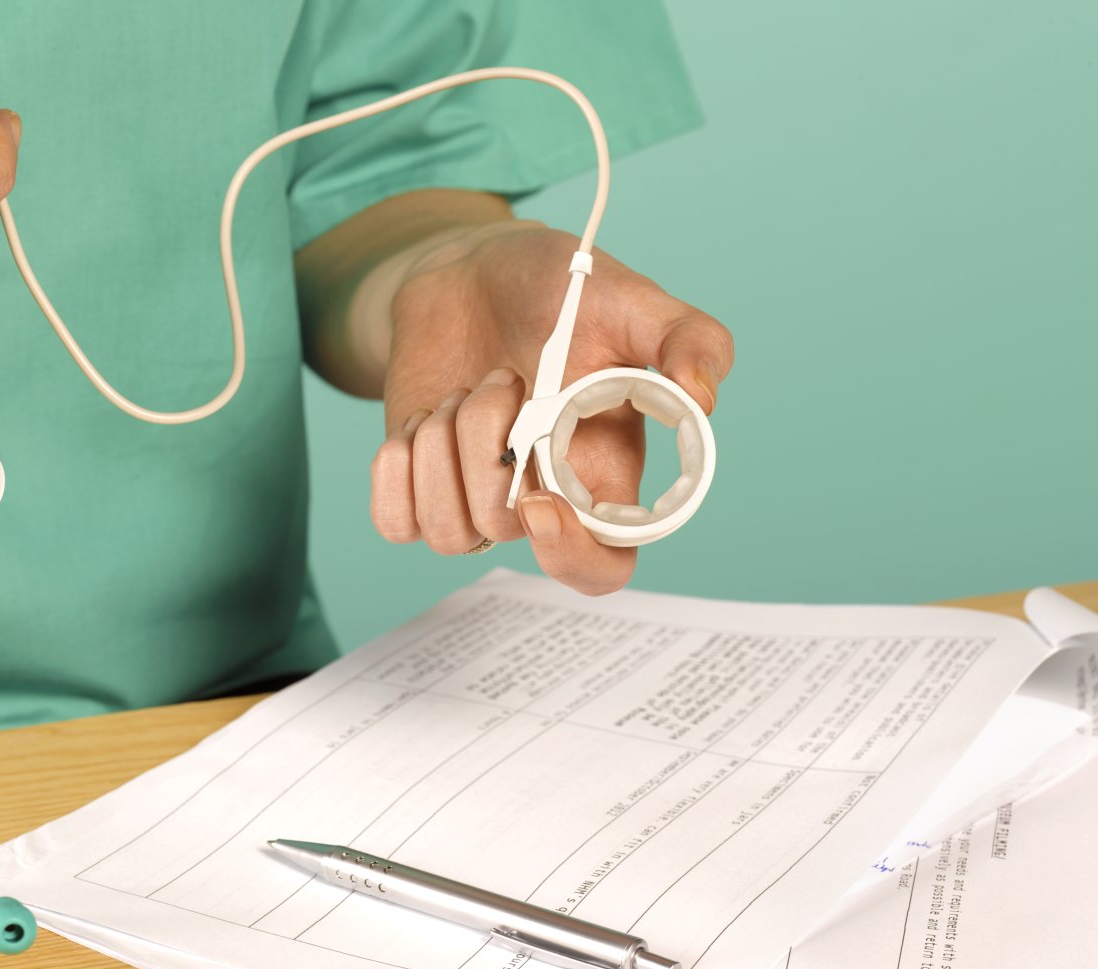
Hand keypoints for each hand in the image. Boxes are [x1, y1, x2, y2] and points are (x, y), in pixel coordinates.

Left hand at [370, 220, 732, 593]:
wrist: (469, 272)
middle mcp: (542, 500)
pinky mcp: (419, 491)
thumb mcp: (630, 300)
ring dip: (445, 443)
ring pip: (449, 530)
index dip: (572, 555)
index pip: (603, 566)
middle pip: (508, 529)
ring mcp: (476, 500)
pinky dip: (398, 465)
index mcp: (605, 474)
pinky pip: (395, 522)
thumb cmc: (558, 292)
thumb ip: (686, 338)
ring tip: (466, 390)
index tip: (538, 502)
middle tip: (504, 377)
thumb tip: (701, 399)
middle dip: (490, 439)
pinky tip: (423, 419)